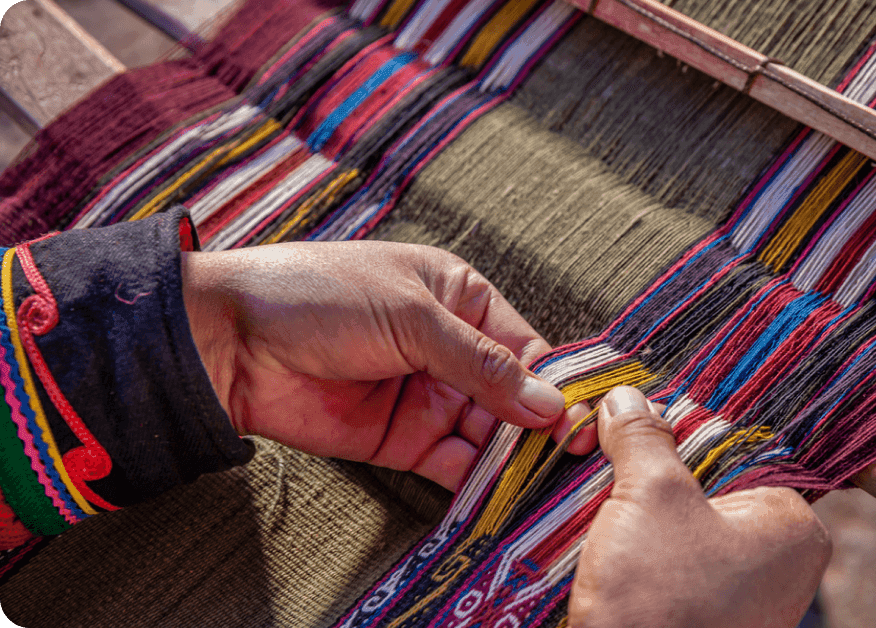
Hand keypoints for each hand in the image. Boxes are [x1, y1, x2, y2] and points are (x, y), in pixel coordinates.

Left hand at [180, 241, 593, 490]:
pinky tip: (501, 494)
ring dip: (515, 458)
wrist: (229, 342)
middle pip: (515, 395)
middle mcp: (451, 349)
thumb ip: (482, 364)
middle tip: (572, 459)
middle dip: (542, 427)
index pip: (526, 346)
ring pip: (490, 434)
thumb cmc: (317, 296)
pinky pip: (454, 463)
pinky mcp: (403, 439)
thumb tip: (547, 401)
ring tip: (544, 482)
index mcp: (460, 298)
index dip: (556, 382)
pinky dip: (478, 481)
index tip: (584, 416)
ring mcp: (428, 396)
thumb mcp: (412, 317)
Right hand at [570, 387, 829, 627]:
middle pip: (703, 484)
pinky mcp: (700, 617)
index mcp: (791, 526)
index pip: (737, 447)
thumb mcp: (651, 497)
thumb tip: (627, 399)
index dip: (678, 426)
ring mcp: (738, 596)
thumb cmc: (662, 602)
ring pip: (677, 524)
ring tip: (590, 489)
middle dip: (648, 468)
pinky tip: (596, 535)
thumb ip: (644, 438)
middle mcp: (777, 562)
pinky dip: (631, 546)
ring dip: (632, 507)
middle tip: (599, 447)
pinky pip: (665, 562)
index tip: (631, 414)